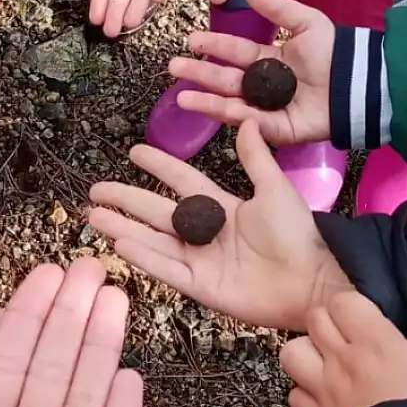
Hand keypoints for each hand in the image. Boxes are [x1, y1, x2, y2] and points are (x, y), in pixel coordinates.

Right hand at [87, 121, 352, 331]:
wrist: (313, 280)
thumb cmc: (299, 235)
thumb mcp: (276, 189)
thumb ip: (255, 159)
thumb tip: (247, 120)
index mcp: (223, 207)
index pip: (181, 181)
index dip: (159, 166)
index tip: (135, 152)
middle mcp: (205, 232)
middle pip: (156, 211)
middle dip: (126, 198)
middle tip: (95, 189)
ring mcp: (200, 260)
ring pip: (153, 240)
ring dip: (124, 226)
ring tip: (94, 215)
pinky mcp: (201, 286)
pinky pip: (166, 268)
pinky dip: (143, 256)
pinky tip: (120, 241)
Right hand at [167, 0, 334, 145]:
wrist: (358, 83)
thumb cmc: (335, 52)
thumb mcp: (305, 22)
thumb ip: (276, 7)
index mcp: (270, 59)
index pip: (235, 52)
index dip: (214, 46)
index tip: (191, 39)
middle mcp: (264, 85)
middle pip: (225, 79)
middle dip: (199, 73)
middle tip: (174, 67)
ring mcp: (268, 109)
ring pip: (230, 104)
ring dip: (205, 100)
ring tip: (181, 95)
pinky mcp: (277, 130)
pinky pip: (250, 123)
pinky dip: (230, 115)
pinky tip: (211, 106)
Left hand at [281, 262, 406, 406]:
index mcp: (374, 342)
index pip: (342, 302)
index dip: (354, 304)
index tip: (372, 315)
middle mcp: (342, 362)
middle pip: (315, 320)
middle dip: (331, 321)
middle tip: (356, 334)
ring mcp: (326, 392)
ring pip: (293, 354)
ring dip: (309, 352)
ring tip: (334, 359)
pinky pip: (295, 396)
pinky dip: (306, 391)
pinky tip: (329, 394)